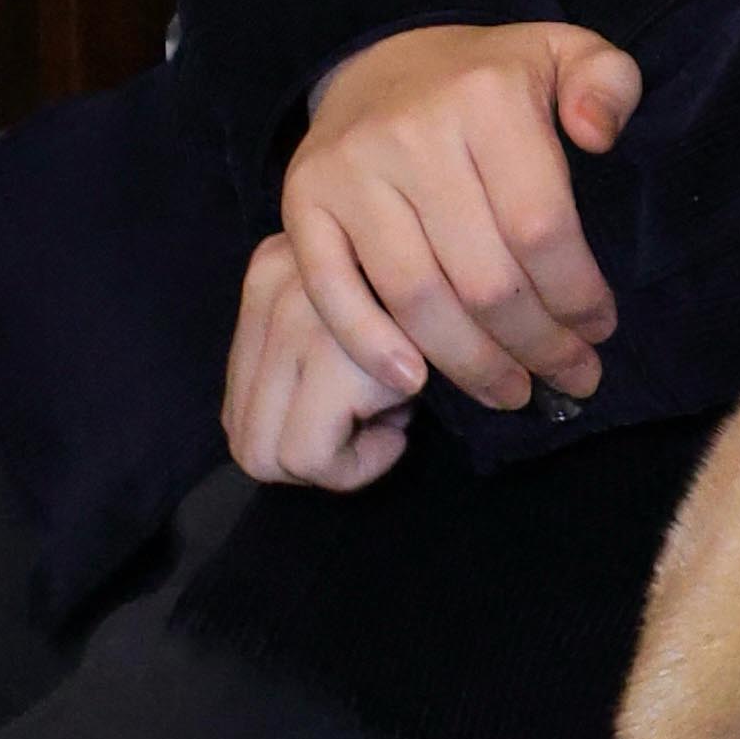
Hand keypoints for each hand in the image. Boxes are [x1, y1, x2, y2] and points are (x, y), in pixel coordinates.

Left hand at [221, 236, 417, 489]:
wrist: (502, 274)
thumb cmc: (435, 300)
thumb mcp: (359, 312)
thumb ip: (311, 349)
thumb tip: (283, 434)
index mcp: (267, 273)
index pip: (238, 402)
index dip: (293, 432)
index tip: (356, 411)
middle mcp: (272, 288)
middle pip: (244, 437)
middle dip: (307, 456)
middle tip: (371, 428)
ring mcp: (298, 320)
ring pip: (268, 456)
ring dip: (336, 458)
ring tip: (389, 418)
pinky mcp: (334, 359)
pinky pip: (312, 458)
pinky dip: (359, 465)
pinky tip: (402, 424)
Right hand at [277, 19, 635, 411]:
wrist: (381, 63)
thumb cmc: (489, 80)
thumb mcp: (565, 54)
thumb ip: (608, 82)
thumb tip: (598, 135)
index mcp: (487, 96)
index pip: (541, 227)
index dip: (576, 296)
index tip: (600, 329)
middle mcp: (412, 132)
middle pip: (483, 276)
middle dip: (537, 344)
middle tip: (571, 377)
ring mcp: (350, 170)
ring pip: (416, 297)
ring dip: (470, 363)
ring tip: (513, 391)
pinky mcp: (303, 201)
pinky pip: (333, 291)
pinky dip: (371, 345)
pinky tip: (415, 382)